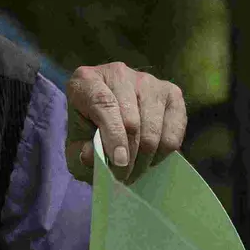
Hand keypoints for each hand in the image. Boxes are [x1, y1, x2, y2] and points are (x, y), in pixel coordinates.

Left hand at [65, 62, 186, 185]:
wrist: (109, 120)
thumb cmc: (88, 132)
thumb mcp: (75, 147)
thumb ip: (79, 154)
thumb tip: (92, 156)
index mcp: (85, 80)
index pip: (103, 103)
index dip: (113, 135)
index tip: (119, 162)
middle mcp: (117, 73)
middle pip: (131, 120)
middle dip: (129, 156)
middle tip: (124, 176)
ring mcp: (148, 80)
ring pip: (153, 127)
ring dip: (145, 157)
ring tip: (134, 170)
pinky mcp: (171, 92)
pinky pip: (174, 129)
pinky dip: (164, 151)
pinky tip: (150, 157)